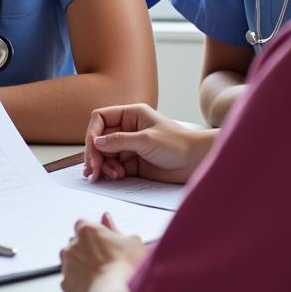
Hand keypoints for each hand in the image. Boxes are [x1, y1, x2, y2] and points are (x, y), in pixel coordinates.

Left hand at [60, 213, 144, 291]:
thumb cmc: (128, 266)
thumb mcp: (131, 242)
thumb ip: (114, 229)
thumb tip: (106, 218)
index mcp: (86, 230)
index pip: (83, 225)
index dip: (94, 234)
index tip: (105, 242)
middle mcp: (72, 244)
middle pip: (75, 242)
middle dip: (86, 249)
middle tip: (105, 260)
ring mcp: (67, 264)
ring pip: (69, 260)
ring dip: (79, 264)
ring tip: (97, 273)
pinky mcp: (67, 284)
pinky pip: (69, 280)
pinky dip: (77, 283)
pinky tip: (91, 287)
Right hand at [83, 104, 207, 184]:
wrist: (198, 162)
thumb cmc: (178, 144)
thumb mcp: (146, 139)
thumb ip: (119, 140)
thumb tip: (96, 142)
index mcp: (131, 115)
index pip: (101, 118)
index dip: (93, 132)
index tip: (92, 147)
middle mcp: (127, 129)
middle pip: (100, 138)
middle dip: (95, 153)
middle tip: (93, 169)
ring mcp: (130, 147)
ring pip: (105, 154)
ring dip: (103, 165)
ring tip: (109, 175)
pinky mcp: (134, 163)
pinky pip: (114, 166)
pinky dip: (111, 172)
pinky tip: (116, 176)